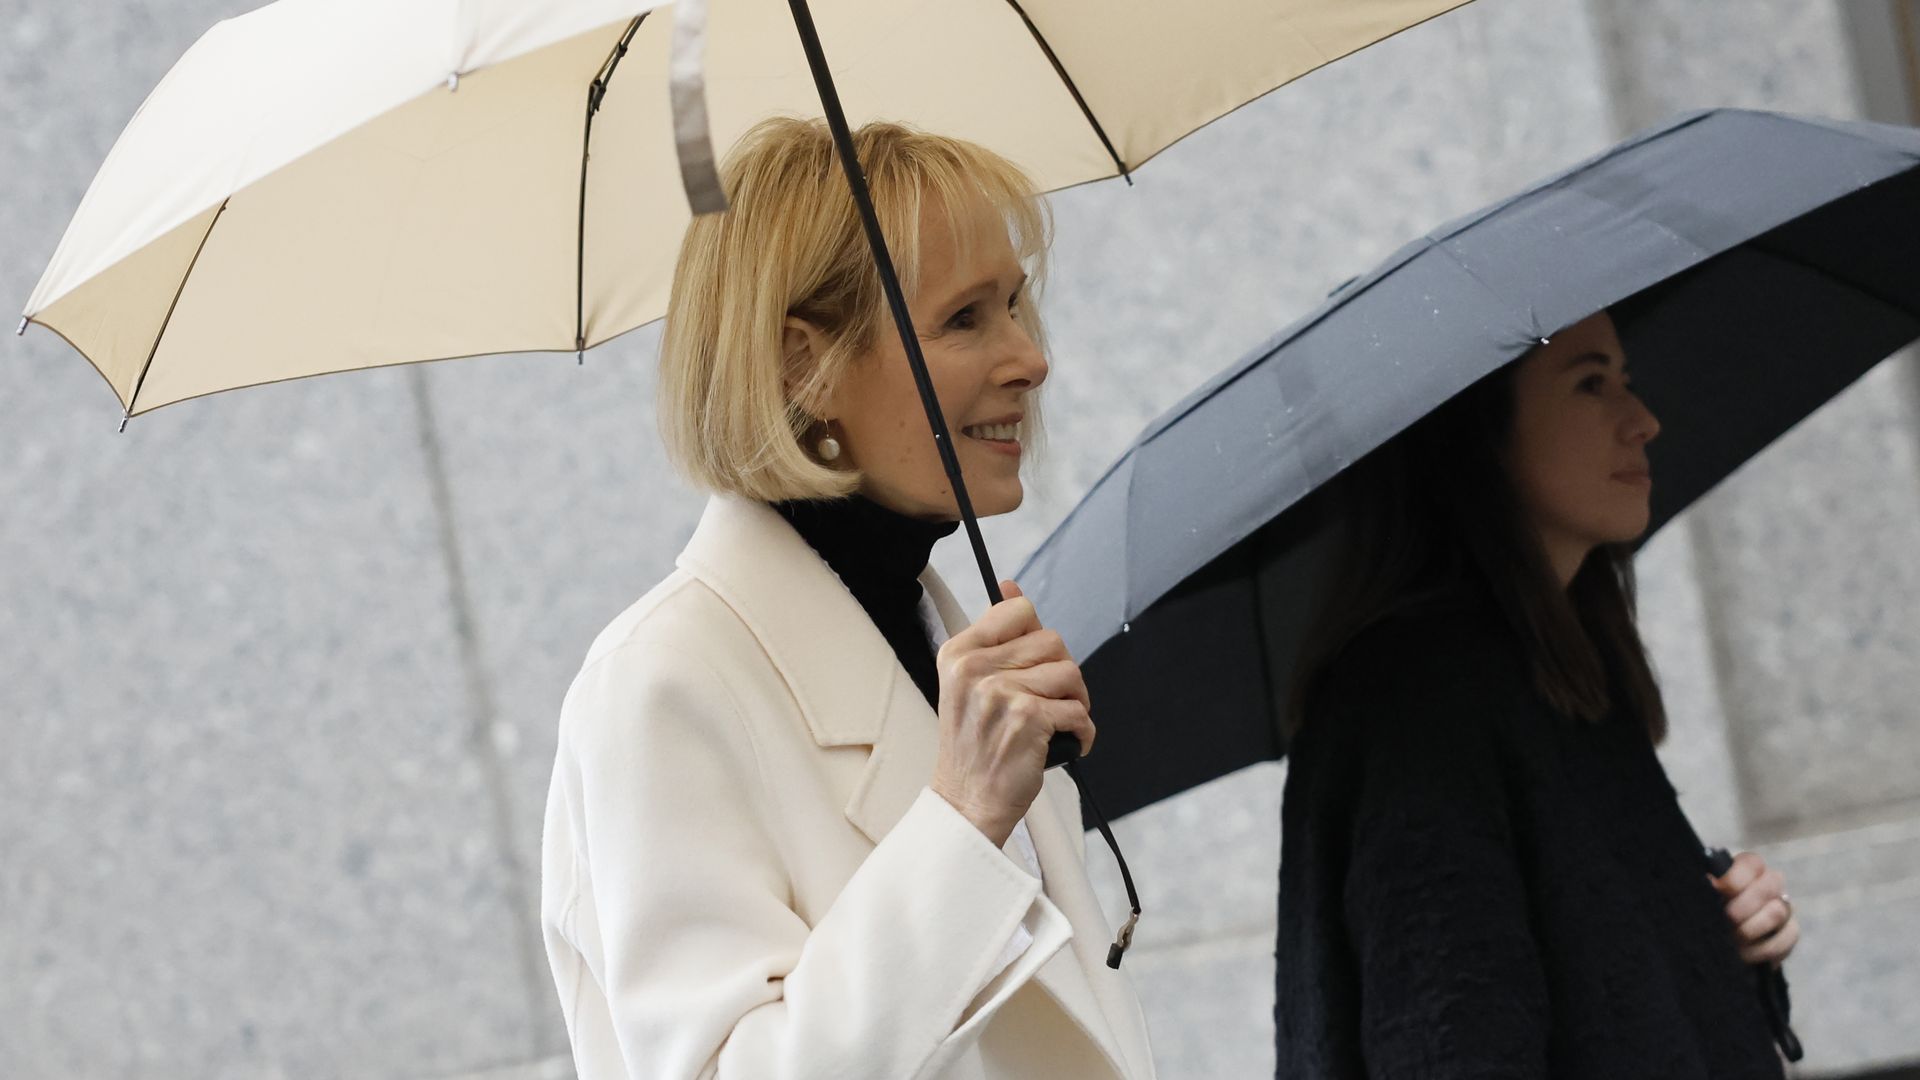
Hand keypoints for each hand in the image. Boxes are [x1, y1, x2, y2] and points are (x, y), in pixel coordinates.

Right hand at [929, 581, 1094, 845]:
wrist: (966, 802)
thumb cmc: (973, 746)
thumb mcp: (968, 683)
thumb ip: (994, 636)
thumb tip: (1009, 585)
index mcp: (958, 653)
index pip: (1017, 610)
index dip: (1035, 635)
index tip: (1031, 662)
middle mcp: (975, 670)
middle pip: (1051, 640)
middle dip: (1060, 672)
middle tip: (1046, 700)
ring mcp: (1001, 694)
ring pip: (1070, 672)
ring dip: (1075, 700)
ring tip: (1055, 722)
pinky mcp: (1028, 719)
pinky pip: (1079, 710)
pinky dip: (1082, 731)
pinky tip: (1065, 742)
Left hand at [1710, 851, 1799, 966]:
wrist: (1715, 940)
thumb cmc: (1707, 910)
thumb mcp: (1703, 896)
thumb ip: (1708, 887)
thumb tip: (1712, 885)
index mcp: (1747, 868)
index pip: (1752, 864)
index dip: (1735, 878)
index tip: (1718, 891)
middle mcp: (1770, 884)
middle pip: (1770, 886)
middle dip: (1742, 907)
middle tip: (1726, 920)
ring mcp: (1784, 907)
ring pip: (1777, 913)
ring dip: (1749, 930)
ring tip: (1731, 939)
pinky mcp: (1790, 933)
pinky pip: (1786, 939)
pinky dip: (1761, 950)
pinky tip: (1744, 954)